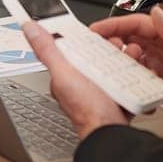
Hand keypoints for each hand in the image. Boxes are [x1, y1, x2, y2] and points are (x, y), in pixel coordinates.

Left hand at [21, 21, 130, 137]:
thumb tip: (28, 28)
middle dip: (108, 48)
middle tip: (117, 44)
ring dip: (122, 58)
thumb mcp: (64, 73)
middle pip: (94, 56)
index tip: (97, 33)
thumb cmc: (86, 110)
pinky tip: (134, 70)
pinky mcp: (116, 98)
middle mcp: (81, 84)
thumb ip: (47, 50)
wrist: (111, 133)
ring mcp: (99, 91)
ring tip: (129, 55)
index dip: (84, 38)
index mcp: (65, 76)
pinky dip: (131, 73)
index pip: (71, 49)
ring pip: (112, 66)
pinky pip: (125, 79)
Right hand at [91, 9, 162, 133]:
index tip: (97, 29)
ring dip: (118, 61)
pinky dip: (127, 80)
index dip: (116, 25)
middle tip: (94, 49)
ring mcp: (162, 67)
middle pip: (131, 39)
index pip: (139, 24)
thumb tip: (158, 14)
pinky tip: (122, 85)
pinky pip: (138, 78)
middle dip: (111, 41)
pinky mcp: (161, 84)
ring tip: (105, 67)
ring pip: (132, 58)